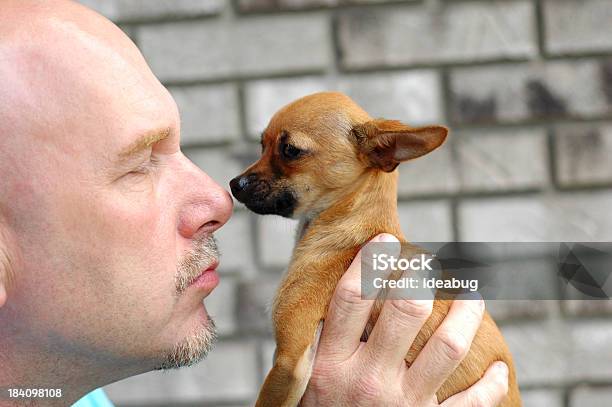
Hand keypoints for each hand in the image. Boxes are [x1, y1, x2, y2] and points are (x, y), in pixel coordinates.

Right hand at [301, 234, 508, 406]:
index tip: (385, 240)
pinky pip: (470, 404)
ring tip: (474, 292)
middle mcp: (367, 382)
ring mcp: (403, 405)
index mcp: (331, 366)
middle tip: (431, 261)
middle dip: (423, 277)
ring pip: (449, 347)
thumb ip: (322, 344)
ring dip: (467, 314)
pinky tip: (498, 368)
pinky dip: (490, 385)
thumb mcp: (308, 384)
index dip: (370, 263)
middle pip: (404, 312)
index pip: (351, 300)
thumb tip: (342, 294)